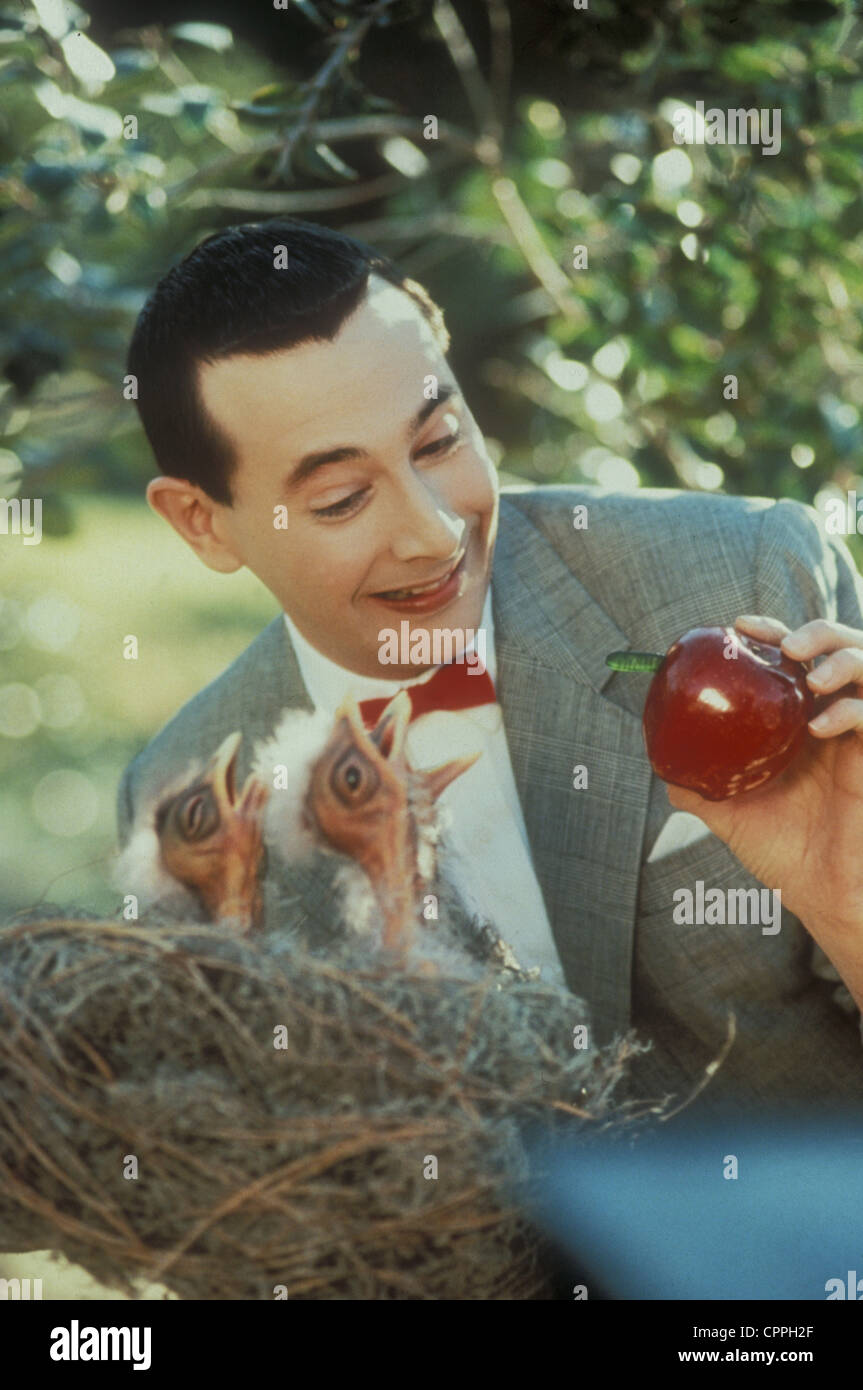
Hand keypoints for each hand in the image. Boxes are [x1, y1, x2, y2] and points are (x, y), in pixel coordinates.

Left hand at [665, 615, 862, 1003]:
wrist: (815, 894)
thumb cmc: (780, 852)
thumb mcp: (726, 812)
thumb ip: (695, 784)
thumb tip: (657, 759)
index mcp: (796, 722)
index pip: (794, 657)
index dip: (771, 631)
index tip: (739, 626)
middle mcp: (831, 720)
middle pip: (839, 647)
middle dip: (815, 631)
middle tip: (782, 644)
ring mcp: (856, 738)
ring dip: (841, 657)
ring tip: (808, 676)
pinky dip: (850, 709)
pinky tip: (820, 725)